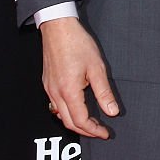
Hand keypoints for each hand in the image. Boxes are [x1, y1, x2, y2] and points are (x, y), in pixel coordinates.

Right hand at [41, 17, 118, 138]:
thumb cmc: (77, 43)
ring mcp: (49, 89)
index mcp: (69, 91)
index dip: (94, 130)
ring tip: (91, 122)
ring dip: (76, 122)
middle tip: (100, 131)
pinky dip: (67, 112)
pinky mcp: (47, 83)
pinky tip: (76, 108)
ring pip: (60, 115)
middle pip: (69, 123)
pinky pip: (55, 105)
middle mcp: (55, 93)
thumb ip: (104, 92)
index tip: (106, 132)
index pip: (81, 120)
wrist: (58, 27)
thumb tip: (112, 111)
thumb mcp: (96, 67)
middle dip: (86, 131)